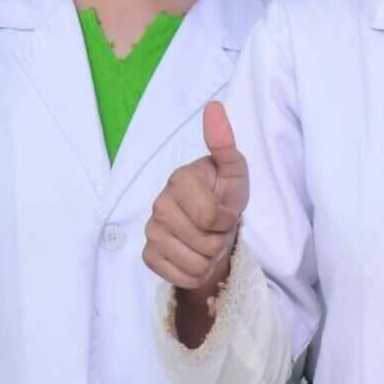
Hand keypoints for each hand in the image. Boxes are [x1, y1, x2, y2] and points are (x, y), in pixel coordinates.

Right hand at [144, 101, 249, 293]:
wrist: (214, 231)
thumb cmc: (225, 197)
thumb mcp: (235, 171)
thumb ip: (224, 142)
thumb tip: (214, 107)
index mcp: (179, 179)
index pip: (210, 216)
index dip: (226, 219)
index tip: (225, 211)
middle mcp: (159, 204)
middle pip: (204, 242)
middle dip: (219, 240)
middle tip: (216, 228)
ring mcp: (151, 231)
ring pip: (194, 262)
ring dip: (209, 258)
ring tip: (207, 242)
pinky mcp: (148, 256)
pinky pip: (180, 276)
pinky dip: (195, 273)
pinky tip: (193, 257)